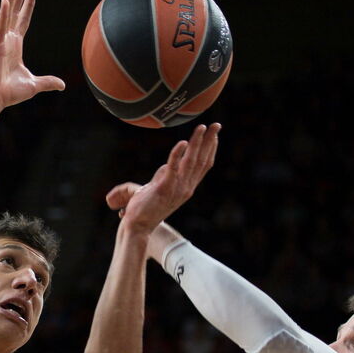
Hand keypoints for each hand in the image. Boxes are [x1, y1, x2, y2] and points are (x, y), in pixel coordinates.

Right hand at [0, 0, 64, 110]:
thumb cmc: (9, 93)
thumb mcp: (34, 85)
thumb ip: (48, 82)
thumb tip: (62, 85)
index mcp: (15, 47)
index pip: (23, 21)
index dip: (28, 6)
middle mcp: (7, 41)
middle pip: (15, 13)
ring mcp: (1, 43)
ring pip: (7, 15)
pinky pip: (0, 28)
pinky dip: (3, 15)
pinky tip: (5, 1)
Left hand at [106, 123, 220, 235]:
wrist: (137, 227)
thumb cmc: (144, 209)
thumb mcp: (157, 189)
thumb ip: (162, 177)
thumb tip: (165, 166)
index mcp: (186, 187)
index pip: (204, 166)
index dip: (210, 149)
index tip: (214, 135)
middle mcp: (185, 188)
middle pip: (202, 161)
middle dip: (210, 141)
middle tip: (216, 125)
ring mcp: (176, 189)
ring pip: (191, 162)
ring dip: (198, 143)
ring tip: (202, 127)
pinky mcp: (163, 189)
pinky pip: (173, 169)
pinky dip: (178, 155)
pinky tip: (182, 142)